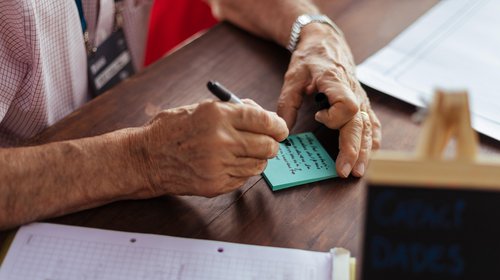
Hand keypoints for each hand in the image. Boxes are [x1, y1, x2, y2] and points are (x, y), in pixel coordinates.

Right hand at [131, 100, 288, 197]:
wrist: (146, 158)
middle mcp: (221, 140)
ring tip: (242, 152)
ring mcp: (218, 165)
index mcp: (218, 115)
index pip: (264, 120)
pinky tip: (228, 164)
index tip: (280, 129)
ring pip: (259, 165)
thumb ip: (233, 111)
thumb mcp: (201, 109)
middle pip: (268, 146)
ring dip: (257, 158)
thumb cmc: (172, 129)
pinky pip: (244, 179)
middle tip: (268, 142)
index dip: (278, 125)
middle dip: (272, 144)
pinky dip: (242, 171)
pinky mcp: (215, 184)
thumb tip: (263, 115)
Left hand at [277, 23, 380, 177]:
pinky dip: (372, 139)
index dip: (335, 117)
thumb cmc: (309, 57)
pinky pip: (372, 122)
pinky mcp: (362, 101)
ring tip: (358, 170)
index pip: (347, 105)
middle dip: (353, 149)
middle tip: (345, 171)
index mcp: (336, 81)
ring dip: (364, 150)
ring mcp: (360, 96)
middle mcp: (353, 90)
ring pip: (368, 126)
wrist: (325, 41)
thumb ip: (287, 103)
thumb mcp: (292, 77)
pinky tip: (371, 153)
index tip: (318, 117)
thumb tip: (282, 131)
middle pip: (360, 123)